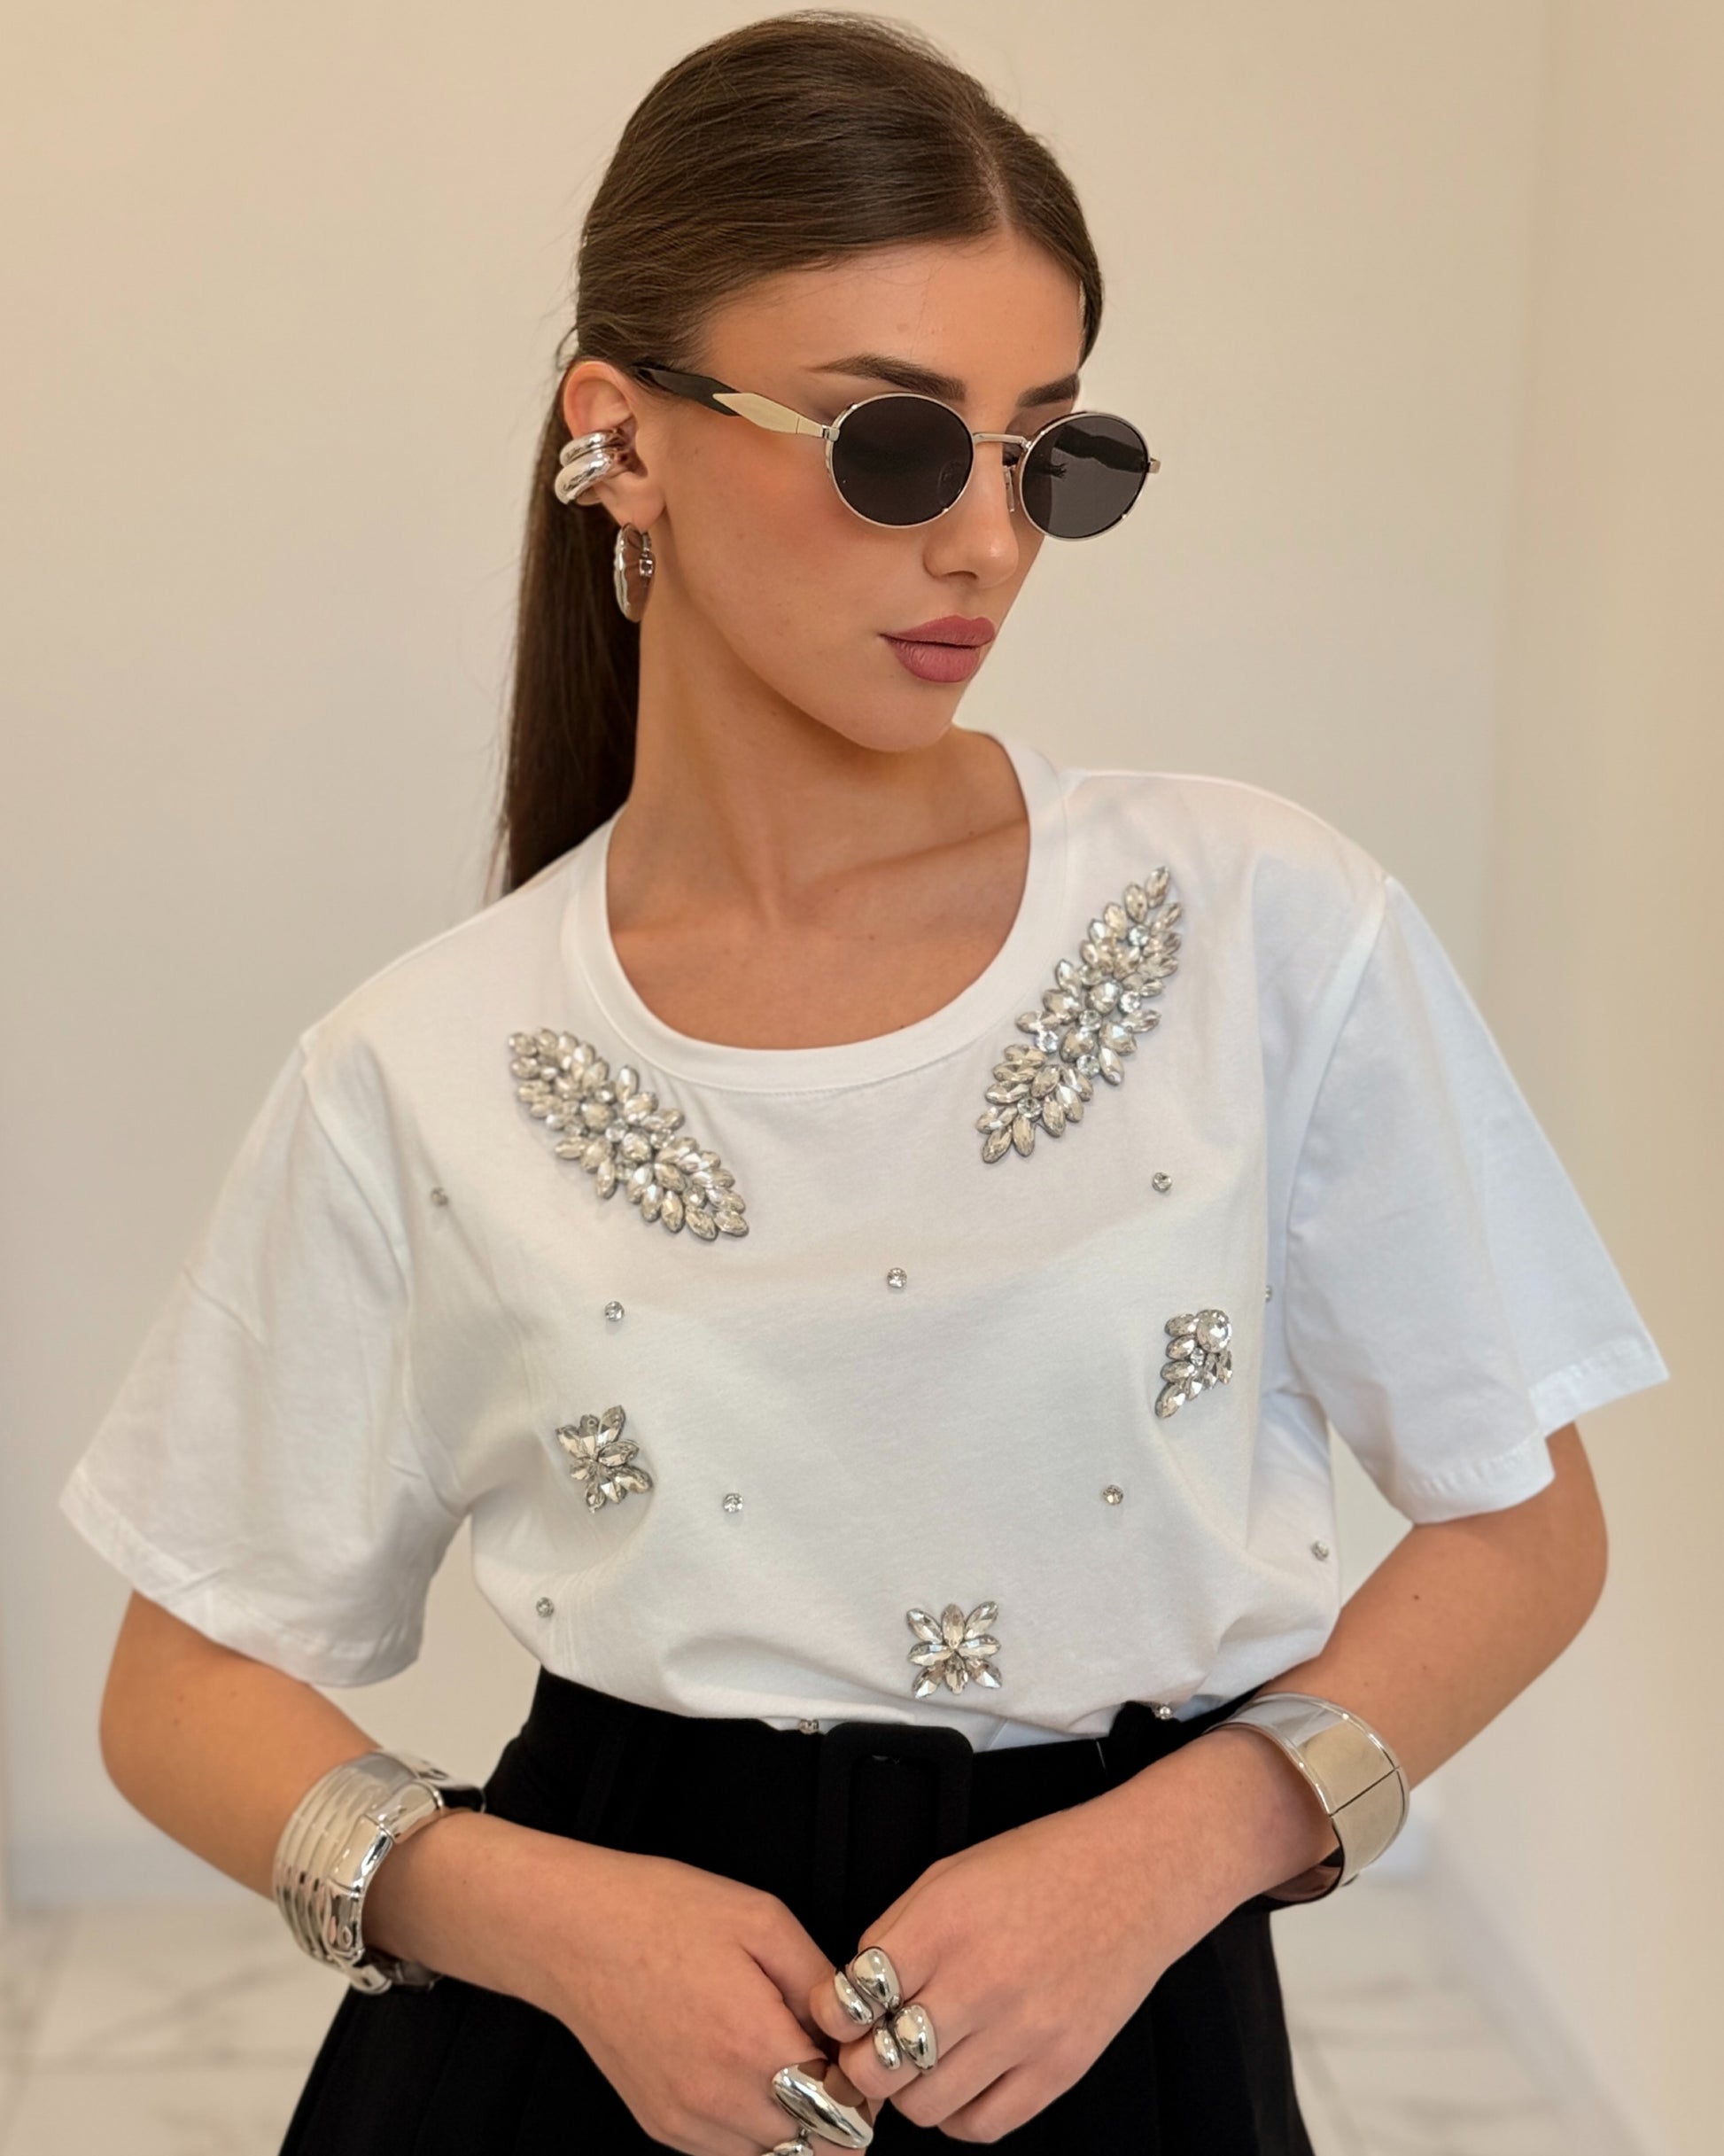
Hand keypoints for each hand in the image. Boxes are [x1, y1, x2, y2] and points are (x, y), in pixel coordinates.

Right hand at [535, 1842, 877, 2155]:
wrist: (572, 1932)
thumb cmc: (665, 1912)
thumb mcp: (763, 1920)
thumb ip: (821, 1982)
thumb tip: (857, 2028)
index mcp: (753, 2046)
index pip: (845, 2113)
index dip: (862, 2083)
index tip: (854, 2049)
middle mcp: (720, 2100)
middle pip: (817, 2148)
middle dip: (836, 2108)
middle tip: (825, 2054)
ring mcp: (686, 2122)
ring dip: (794, 2121)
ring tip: (779, 2056)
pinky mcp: (661, 2127)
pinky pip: (729, 2149)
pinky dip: (751, 2123)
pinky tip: (740, 2067)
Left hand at [804, 1783, 1232, 2142]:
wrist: (1133, 1877)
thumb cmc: (1043, 1866)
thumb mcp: (949, 1874)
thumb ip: (895, 1931)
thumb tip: (852, 1990)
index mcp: (944, 1924)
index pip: (851, 1999)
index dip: (831, 2013)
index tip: (836, 2013)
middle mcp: (980, 1981)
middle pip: (878, 2066)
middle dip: (860, 2062)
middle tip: (869, 2048)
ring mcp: (1023, 2032)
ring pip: (924, 2106)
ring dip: (909, 2090)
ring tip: (919, 2062)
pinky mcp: (1058, 2068)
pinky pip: (983, 2125)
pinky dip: (959, 2114)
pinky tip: (962, 2081)